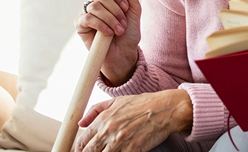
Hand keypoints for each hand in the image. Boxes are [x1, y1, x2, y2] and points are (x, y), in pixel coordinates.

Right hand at [74, 0, 141, 84]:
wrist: (124, 53)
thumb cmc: (129, 31)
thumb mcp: (135, 8)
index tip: (127, 7)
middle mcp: (96, 2)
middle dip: (116, 9)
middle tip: (124, 22)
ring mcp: (87, 13)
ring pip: (95, 6)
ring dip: (111, 19)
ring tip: (119, 30)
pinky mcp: (80, 26)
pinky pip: (87, 18)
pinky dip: (101, 25)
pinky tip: (109, 33)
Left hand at [76, 90, 192, 151]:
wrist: (166, 108)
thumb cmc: (144, 103)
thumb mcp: (118, 100)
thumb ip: (96, 110)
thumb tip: (81, 123)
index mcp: (104, 119)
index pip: (82, 142)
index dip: (81, 148)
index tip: (85, 150)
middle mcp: (109, 131)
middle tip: (97, 151)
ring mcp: (120, 142)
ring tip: (111, 149)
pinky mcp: (132, 150)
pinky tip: (122, 151)